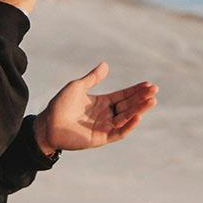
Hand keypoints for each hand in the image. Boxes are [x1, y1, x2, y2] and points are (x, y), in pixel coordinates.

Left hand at [35, 62, 158, 154]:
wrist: (48, 124)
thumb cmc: (60, 105)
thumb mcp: (78, 86)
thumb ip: (93, 78)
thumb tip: (106, 64)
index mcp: (102, 102)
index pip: (124, 96)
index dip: (136, 90)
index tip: (149, 84)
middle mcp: (106, 115)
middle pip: (128, 106)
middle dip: (141, 98)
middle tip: (154, 91)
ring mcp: (105, 127)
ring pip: (126, 118)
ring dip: (139, 110)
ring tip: (151, 101)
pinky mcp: (101, 138)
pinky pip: (119, 132)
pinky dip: (129, 125)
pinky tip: (138, 116)